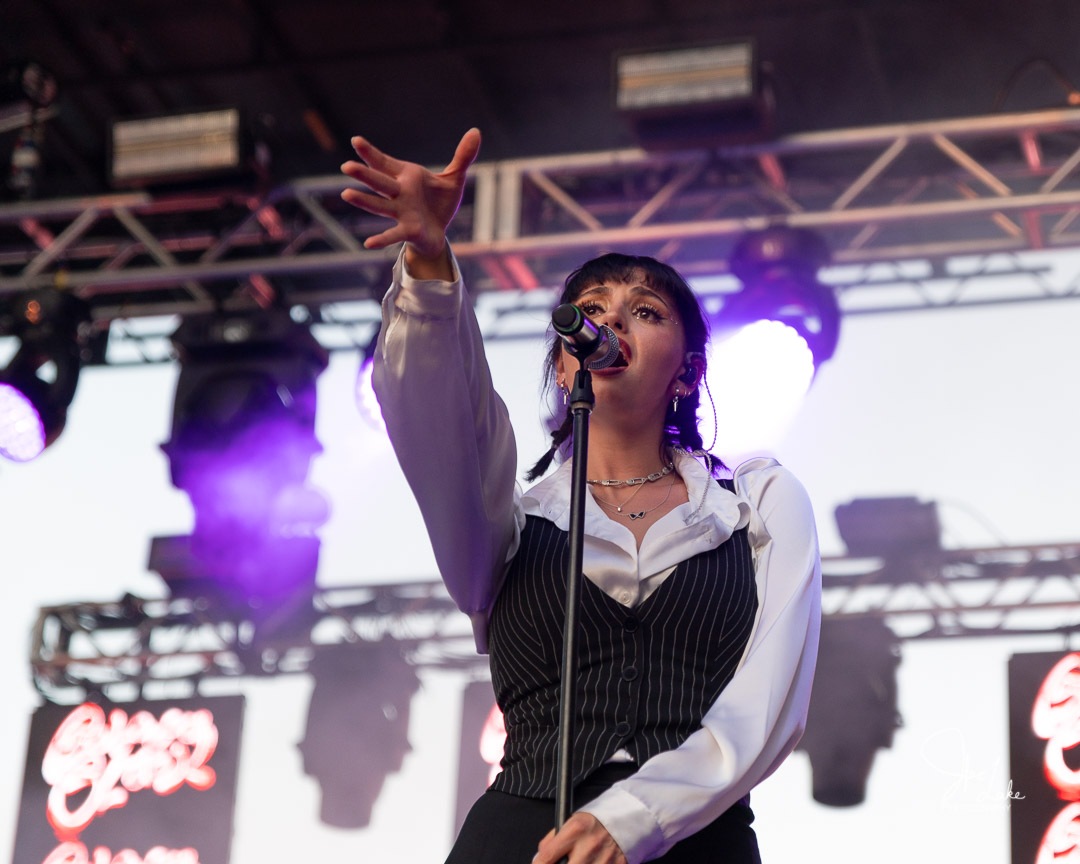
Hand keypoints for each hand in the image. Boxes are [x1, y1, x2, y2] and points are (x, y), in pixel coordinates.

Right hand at [340, 128, 480, 268]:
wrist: (439, 233)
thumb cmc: (440, 203)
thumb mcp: (454, 178)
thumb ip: (463, 156)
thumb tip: (476, 131)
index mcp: (408, 177)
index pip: (385, 163)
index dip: (371, 153)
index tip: (355, 141)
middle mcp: (400, 193)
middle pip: (380, 182)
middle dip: (364, 174)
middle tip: (346, 166)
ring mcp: (402, 212)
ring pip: (381, 206)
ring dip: (364, 201)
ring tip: (346, 194)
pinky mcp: (409, 230)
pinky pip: (394, 234)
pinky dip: (382, 239)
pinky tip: (368, 243)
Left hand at [533, 813, 627, 863]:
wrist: (627, 819)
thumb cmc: (594, 823)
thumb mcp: (570, 822)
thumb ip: (551, 842)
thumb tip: (537, 860)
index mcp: (575, 829)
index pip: (547, 857)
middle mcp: (589, 846)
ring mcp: (604, 860)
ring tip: (577, 862)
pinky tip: (590, 863)